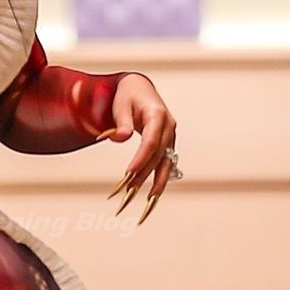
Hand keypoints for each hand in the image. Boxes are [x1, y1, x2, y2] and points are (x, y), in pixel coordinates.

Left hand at [104, 74, 177, 225]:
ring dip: (157, 182)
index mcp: (158, 115)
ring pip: (165, 163)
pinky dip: (159, 179)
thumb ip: (121, 122)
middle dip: (143, 174)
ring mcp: (171, 136)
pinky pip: (165, 163)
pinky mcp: (168, 144)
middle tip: (128, 191)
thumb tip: (118, 139)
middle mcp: (169, 127)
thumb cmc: (127, 95)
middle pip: (157, 155)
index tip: (129, 172)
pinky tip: (153, 195)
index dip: (141, 158)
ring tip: (148, 202)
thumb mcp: (121, 104)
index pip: (150, 141)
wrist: (139, 87)